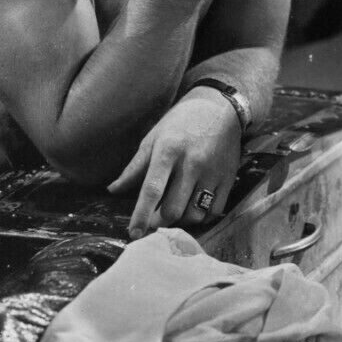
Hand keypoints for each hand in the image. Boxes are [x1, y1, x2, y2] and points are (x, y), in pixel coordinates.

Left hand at [108, 88, 243, 236]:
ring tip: (173, 213)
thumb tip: (113, 190)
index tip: (133, 233)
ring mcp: (213, 172)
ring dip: (180, 221)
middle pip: (173, 210)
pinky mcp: (229, 178)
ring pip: (194, 215)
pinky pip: (214, 211)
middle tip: (154, 220)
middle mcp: (192, 163)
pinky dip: (200, 217)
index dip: (141, 215)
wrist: (221, 108)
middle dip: (160, 222)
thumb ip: (135, 167)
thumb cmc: (181, 122)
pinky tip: (192, 208)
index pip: (152, 190)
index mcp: (168, 150)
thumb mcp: (154, 138)